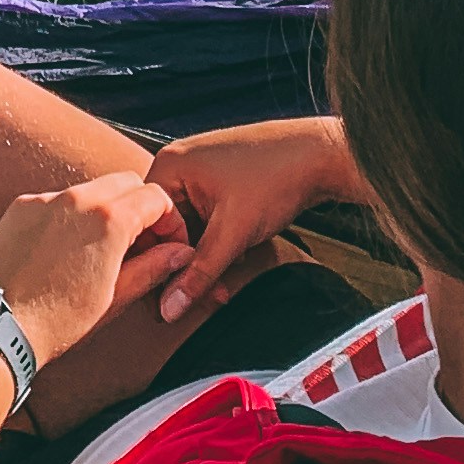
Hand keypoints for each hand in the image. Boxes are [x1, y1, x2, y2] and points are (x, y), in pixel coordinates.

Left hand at [0, 172, 191, 372]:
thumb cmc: (57, 321)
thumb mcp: (115, 298)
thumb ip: (153, 267)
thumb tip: (179, 253)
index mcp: (108, 219)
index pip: (156, 198)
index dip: (170, 222)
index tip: (168, 244)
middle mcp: (77, 198)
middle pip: (126, 183)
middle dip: (141, 208)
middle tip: (141, 244)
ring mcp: (45, 199)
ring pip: (91, 189)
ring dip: (106, 211)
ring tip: (104, 252)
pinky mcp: (21, 206)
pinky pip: (58, 200)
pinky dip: (72, 216)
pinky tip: (68, 251)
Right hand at [145, 116, 361, 325]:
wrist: (321, 155)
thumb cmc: (276, 177)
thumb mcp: (233, 232)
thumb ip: (198, 273)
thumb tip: (168, 308)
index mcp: (169, 166)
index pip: (142, 227)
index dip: (155, 266)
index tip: (167, 299)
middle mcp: (178, 166)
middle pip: (165, 231)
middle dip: (185, 268)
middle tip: (202, 298)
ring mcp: (199, 174)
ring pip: (188, 232)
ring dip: (204, 261)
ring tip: (223, 285)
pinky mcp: (219, 183)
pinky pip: (205, 222)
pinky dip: (216, 245)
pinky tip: (233, 261)